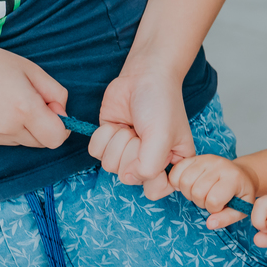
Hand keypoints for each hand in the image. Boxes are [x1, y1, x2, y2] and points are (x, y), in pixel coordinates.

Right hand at [0, 35, 69, 147]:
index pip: (58, 137)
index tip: (53, 108)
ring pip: (23, 142)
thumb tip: (62, 112)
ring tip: (7, 102)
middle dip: (44, 126)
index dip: (62, 124)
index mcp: (23, 109)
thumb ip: (55, 92)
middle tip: (30, 101)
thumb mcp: (29, 68)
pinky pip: (3, 140)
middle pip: (42, 142)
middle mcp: (7, 128)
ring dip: (25, 128)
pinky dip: (6, 129)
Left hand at [90, 65, 192, 200]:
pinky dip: (103, 136)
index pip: (158, 190)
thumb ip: (150, 166)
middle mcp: (149, 162)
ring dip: (117, 141)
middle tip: (142, 133)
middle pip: (128, 177)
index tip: (156, 157)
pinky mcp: (108, 141)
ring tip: (131, 126)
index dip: (151, 177)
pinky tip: (117, 124)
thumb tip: (130, 178)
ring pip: (109, 166)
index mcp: (172, 164)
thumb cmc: (161, 103)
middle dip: (131, 151)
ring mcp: (127, 153)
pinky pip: (95, 153)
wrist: (144, 76)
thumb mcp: (163, 136)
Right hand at [168, 154, 257, 228]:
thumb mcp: (241, 209)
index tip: (220, 205)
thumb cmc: (240, 193)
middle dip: (201, 202)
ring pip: (184, 182)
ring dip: (189, 193)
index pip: (214, 200)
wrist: (240, 175)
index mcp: (233, 178)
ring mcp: (206, 159)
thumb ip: (226, 218)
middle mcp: (219, 165)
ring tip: (200, 192)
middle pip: (197, 191)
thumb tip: (210, 224)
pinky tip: (189, 185)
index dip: (214, 209)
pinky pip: (176, 172)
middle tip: (209, 199)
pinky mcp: (194, 158)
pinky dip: (177, 182)